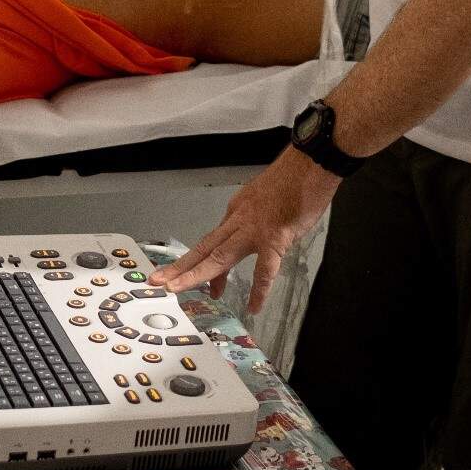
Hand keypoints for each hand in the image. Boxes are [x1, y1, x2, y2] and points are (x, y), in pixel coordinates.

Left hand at [150, 146, 339, 311]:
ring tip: (178, 289)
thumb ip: (258, 216)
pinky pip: (264, 270)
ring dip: (196, 274)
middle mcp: (239, 219)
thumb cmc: (296, 178)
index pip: (212, 241)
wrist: (311, 163)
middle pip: (204, 248)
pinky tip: (254, 305)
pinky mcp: (275, 237)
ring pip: (219, 256)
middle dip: (180, 267)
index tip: (189, 278)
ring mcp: (255, 229)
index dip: (197, 262)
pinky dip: (259, 290)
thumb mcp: (266, 197)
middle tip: (159, 282)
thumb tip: (260, 232)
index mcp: (238, 210)